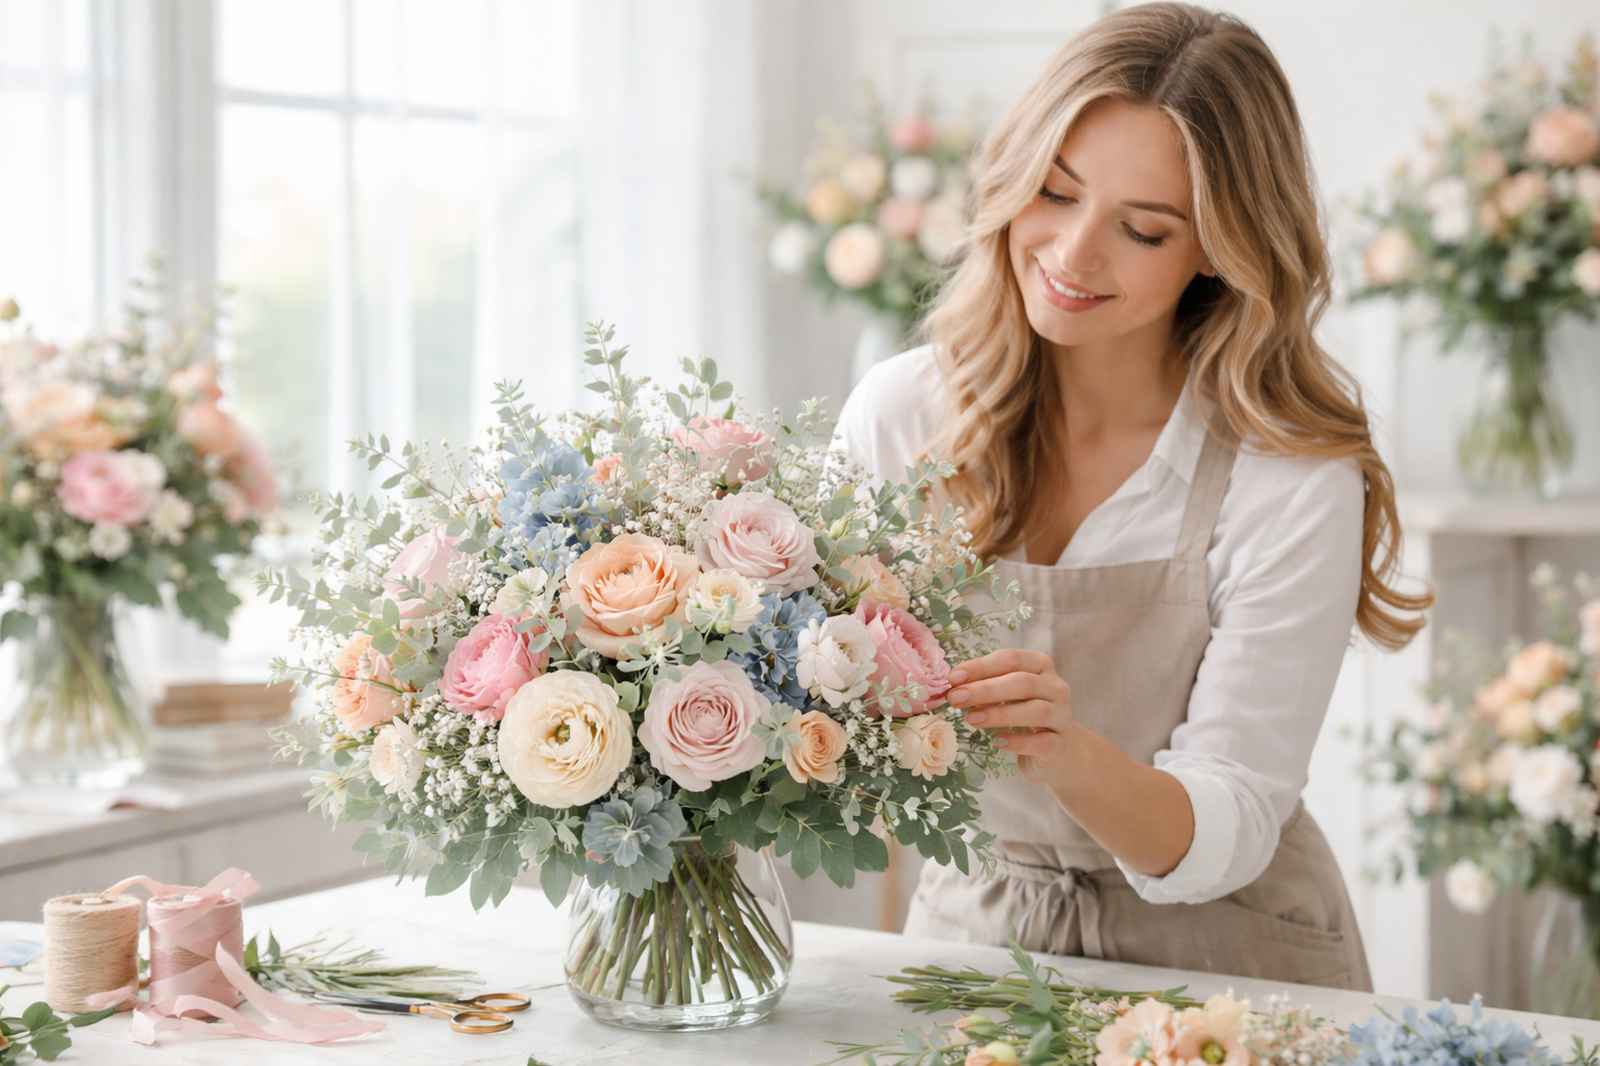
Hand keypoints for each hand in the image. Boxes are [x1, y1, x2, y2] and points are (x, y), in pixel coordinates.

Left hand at [946, 649, 1075, 782]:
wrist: (1055, 746)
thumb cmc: (1022, 712)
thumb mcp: (1004, 694)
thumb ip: (983, 686)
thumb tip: (952, 686)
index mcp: (1040, 665)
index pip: (1011, 659)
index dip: (981, 667)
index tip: (952, 678)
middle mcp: (1055, 687)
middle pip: (1022, 683)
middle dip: (986, 690)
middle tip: (956, 698)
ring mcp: (1061, 715)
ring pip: (1035, 710)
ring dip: (1000, 714)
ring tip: (971, 719)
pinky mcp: (1060, 744)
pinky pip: (1042, 742)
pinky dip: (1018, 742)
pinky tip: (997, 742)